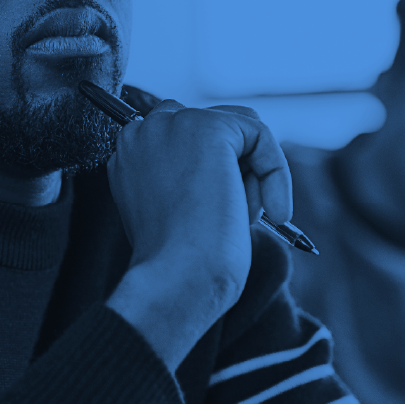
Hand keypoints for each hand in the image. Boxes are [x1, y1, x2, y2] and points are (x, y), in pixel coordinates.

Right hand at [104, 101, 291, 369]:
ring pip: (240, 130)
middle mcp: (142, 131)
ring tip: (243, 216)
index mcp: (129, 154)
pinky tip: (272, 212)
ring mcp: (171, 124)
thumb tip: (229, 167)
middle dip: (237, 169)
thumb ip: (186, 178)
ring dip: (254, 174)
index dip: (215, 172)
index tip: (224, 212)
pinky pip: (260, 134)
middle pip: (214, 126)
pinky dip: (275, 172)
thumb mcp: (174, 211)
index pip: (185, 138)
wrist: (178, 279)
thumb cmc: (178, 263)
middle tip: (237, 216)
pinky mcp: (207, 127)